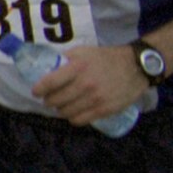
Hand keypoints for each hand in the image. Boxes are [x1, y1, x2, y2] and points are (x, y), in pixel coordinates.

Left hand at [29, 43, 147, 126]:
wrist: (135, 67)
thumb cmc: (106, 58)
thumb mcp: (84, 52)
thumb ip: (65, 60)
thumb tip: (46, 69)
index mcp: (78, 67)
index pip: (50, 82)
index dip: (39, 89)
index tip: (36, 92)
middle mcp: (85, 84)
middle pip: (55, 100)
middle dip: (49, 101)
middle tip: (50, 98)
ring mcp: (95, 99)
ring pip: (65, 112)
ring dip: (60, 110)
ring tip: (62, 105)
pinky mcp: (104, 110)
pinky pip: (79, 120)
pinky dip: (73, 117)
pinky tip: (74, 112)